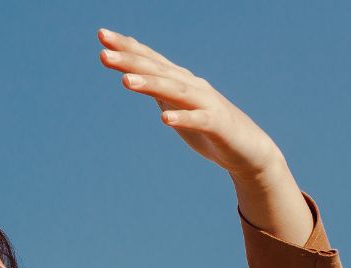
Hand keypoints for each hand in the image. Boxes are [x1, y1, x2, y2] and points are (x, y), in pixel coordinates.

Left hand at [97, 27, 284, 179]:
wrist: (249, 150)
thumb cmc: (210, 128)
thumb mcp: (177, 107)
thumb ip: (158, 91)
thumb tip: (134, 76)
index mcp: (180, 81)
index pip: (150, 60)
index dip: (127, 47)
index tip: (102, 35)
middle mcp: (191, 86)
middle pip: (157, 71)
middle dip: (130, 61)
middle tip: (103, 53)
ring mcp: (205, 104)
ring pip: (174, 91)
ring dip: (150, 85)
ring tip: (125, 81)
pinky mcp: (216, 125)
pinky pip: (197, 120)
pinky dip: (181, 118)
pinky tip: (164, 120)